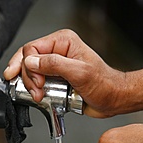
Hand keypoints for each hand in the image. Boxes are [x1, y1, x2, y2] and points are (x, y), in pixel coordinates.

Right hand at [3, 29, 142, 117]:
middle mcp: (59, 52)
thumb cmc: (105, 84)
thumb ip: (54, 65)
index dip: (29, 66)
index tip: (37, 82)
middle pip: (29, 61)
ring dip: (33, 86)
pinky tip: (43, 97)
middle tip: (37, 91)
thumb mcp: (80, 72)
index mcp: (64, 42)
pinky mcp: (58, 81)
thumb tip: (32, 62)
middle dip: (29, 78)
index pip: (33, 48)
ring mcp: (58, 67)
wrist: (114, 99)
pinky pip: (41, 84)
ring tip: (40, 96)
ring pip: (33, 74)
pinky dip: (39, 92)